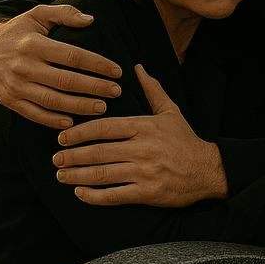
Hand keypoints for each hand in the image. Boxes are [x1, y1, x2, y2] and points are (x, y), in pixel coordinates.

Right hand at [0, 4, 122, 128]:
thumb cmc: (18, 31)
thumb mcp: (37, 14)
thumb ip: (64, 13)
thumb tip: (91, 20)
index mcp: (33, 44)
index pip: (72, 56)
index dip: (97, 64)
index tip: (117, 71)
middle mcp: (23, 66)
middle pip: (65, 81)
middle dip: (94, 88)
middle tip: (116, 92)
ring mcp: (15, 86)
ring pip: (52, 101)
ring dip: (80, 106)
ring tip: (102, 108)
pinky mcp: (9, 101)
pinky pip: (34, 114)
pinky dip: (54, 120)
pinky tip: (73, 121)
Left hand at [51, 64, 227, 206]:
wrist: (209, 170)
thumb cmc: (186, 140)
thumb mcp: (171, 111)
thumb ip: (152, 89)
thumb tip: (137, 68)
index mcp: (144, 126)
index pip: (103, 127)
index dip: (79, 133)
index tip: (62, 137)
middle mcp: (143, 148)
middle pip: (97, 151)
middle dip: (71, 156)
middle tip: (55, 158)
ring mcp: (145, 172)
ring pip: (101, 174)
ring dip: (76, 175)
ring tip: (61, 175)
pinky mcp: (148, 193)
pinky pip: (114, 195)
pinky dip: (93, 196)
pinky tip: (80, 193)